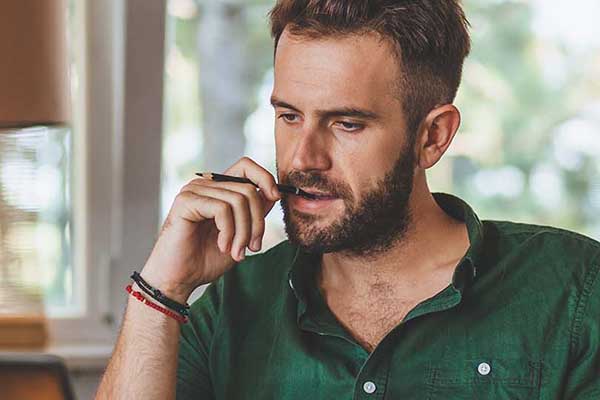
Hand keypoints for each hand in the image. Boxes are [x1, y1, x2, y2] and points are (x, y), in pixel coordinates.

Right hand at [139, 157, 280, 301]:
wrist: (178, 279)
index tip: (275, 198)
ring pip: (238, 200)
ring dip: (243, 232)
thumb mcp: (240, 235)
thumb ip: (253, 214)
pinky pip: (222, 209)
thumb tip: (274, 194)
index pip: (246, 166)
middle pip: (248, 189)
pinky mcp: (186, 201)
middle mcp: (205, 185)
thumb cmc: (205, 259)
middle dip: (257, 222)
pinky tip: (222, 246)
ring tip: (237, 252)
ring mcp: (194, 191)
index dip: (265, 178)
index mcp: (218, 190)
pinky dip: (228, 231)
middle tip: (253, 247)